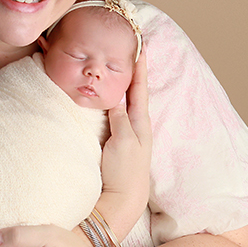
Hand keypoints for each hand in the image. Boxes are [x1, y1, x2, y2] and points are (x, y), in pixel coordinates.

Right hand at [100, 50, 151, 216]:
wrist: (122, 200)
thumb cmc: (125, 172)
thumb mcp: (124, 141)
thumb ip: (120, 118)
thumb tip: (115, 98)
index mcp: (140, 122)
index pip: (139, 88)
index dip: (139, 67)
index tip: (140, 46)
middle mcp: (135, 126)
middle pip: (133, 91)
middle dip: (131, 71)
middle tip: (128, 50)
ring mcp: (126, 134)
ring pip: (124, 102)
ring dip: (121, 84)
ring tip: (117, 67)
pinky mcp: (115, 142)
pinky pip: (114, 114)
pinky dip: (112, 100)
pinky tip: (106, 98)